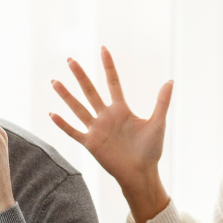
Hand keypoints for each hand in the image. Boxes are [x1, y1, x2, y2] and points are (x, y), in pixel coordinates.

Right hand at [50, 47, 172, 222]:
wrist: (141, 173)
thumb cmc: (151, 150)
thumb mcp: (158, 123)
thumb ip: (162, 102)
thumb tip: (170, 80)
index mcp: (121, 110)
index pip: (112, 82)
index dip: (108, 66)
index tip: (103, 49)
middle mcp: (106, 116)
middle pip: (90, 91)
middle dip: (80, 76)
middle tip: (70, 60)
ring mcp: (96, 129)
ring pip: (78, 108)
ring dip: (66, 96)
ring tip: (54, 81)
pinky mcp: (90, 143)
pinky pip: (74, 132)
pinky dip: (63, 124)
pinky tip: (52, 114)